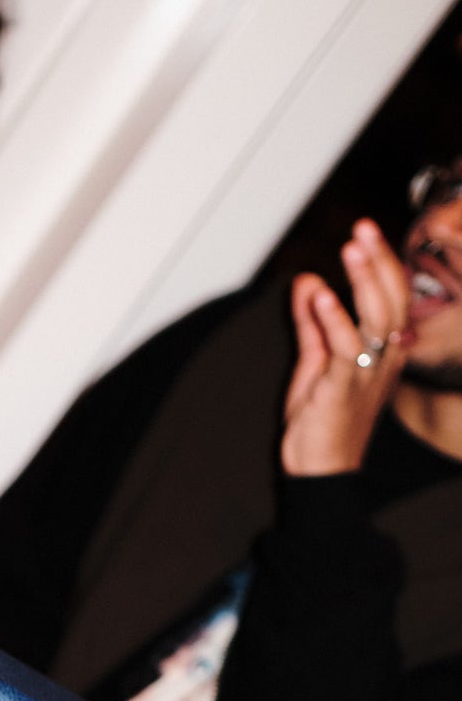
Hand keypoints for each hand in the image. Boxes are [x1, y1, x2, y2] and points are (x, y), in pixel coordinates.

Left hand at [280, 219, 410, 475]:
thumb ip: (311, 322)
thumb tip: (307, 281)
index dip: (383, 264)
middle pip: (391, 301)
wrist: (319, 470)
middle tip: (363, 230)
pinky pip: (345, 349)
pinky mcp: (343, 389)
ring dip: (362, 281)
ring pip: (376, 319)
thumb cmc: (321, 419)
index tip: (366, 232)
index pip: (393, 298)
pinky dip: (334, 319)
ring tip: (350, 249)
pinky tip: (321, 295)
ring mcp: (367, 374)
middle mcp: (383, 360)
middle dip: (378, 262)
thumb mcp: (314, 362)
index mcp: (383, 351)